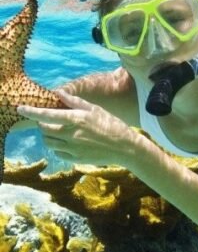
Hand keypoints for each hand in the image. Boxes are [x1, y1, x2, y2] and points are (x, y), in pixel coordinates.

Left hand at [17, 90, 135, 164]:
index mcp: (75, 120)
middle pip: (44, 130)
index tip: (20, 109)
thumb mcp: (94, 109)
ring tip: (57, 131)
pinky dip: (57, 147)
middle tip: (48, 121)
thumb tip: (57, 92)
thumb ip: (74, 102)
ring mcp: (72, 149)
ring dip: (48, 136)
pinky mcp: (75, 159)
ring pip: (49, 143)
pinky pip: (58, 153)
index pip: (46, 115)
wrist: (124, 147)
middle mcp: (71, 135)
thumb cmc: (111, 124)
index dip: (31, 112)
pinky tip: (66, 142)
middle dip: (42, 124)